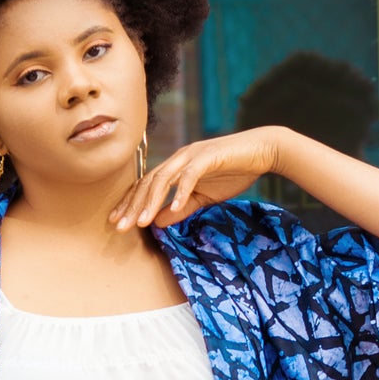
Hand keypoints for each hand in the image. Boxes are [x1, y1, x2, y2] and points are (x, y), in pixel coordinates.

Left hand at [109, 126, 284, 231]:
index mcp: (176, 167)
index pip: (146, 186)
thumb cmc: (233, 172)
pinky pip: (190, 175)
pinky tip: (173, 208)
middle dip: (133, 206)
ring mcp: (192, 156)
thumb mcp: (203, 197)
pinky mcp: (208, 156)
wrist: (261, 151)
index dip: (130, 204)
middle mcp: (179, 158)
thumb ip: (181, 208)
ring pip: (164, 179)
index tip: (117, 223)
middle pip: (149, 183)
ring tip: (141, 222)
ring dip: (151, 201)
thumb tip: (158, 222)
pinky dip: (181, 191)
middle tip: (119, 228)